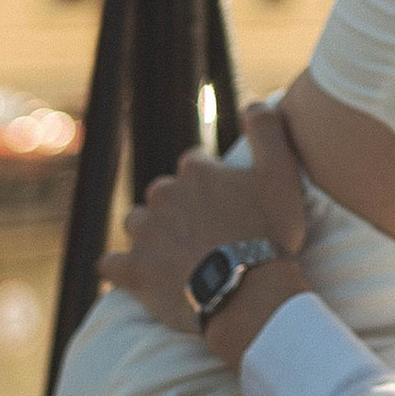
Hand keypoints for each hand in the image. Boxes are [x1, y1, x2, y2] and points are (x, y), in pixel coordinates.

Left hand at [96, 98, 308, 338]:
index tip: (231, 206)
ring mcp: (145, 234)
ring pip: (138, 223)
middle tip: (209, 233)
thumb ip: (267, 129)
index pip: (196, 166)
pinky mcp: (133, 270)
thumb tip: (253, 101)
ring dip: (152, 233)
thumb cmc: (269, 234)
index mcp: (195, 171)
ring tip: (178, 254)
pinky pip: (112, 264)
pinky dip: (120, 267)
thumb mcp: (282, 173)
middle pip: (165, 194)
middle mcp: (163, 194)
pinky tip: (134, 273)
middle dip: (181, 208)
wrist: (250, 294)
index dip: (214, 186)